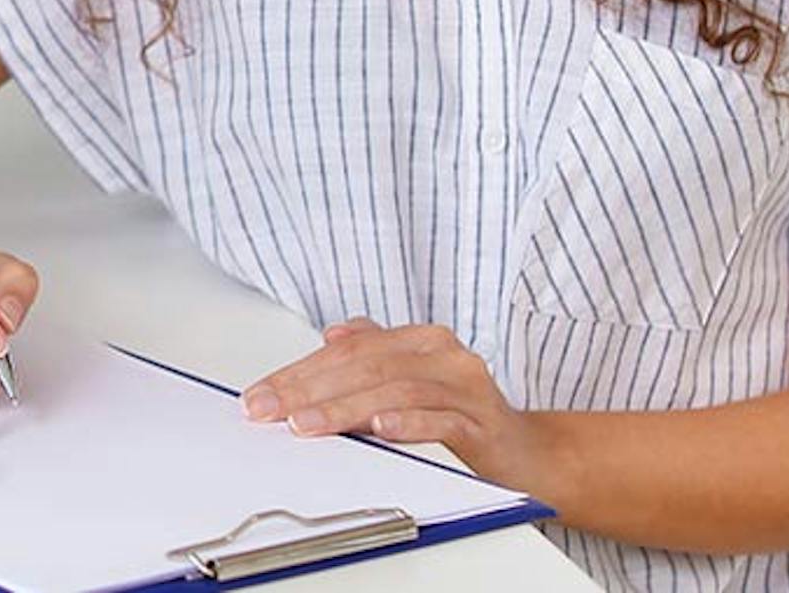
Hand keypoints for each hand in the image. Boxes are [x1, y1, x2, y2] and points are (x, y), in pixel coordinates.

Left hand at [241, 319, 561, 491]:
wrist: (527, 453)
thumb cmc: (462, 416)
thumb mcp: (412, 380)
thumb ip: (374, 355)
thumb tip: (332, 335)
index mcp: (420, 340)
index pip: (347, 350)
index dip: (299, 372)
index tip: (260, 397)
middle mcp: (443, 354)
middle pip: (365, 366)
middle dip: (309, 389)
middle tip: (271, 411)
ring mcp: (465, 386)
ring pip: (395, 390)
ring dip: (345, 408)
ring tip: (307, 424)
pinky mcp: (483, 422)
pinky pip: (441, 420)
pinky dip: (408, 424)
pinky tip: (380, 430)